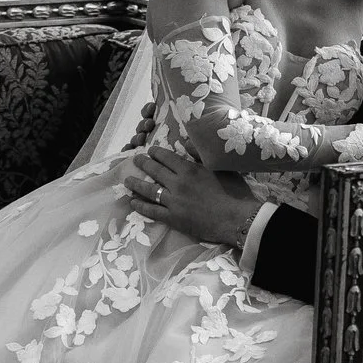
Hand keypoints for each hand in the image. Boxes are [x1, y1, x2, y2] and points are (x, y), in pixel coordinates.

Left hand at [119, 149, 263, 248]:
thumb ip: (202, 156)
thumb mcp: (221, 168)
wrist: (235, 219)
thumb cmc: (233, 192)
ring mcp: (173, 201)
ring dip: (136, 184)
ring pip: (149, 190)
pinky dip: (141, 206)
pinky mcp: (173, 218)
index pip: (167, 157)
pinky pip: (152, 211)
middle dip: (143, 163)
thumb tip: (186, 143)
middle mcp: (178, 183)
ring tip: (127, 181)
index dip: (156, 153)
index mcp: (189, 169)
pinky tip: (133, 202)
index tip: (150, 151)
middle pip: (155, 171)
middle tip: (135, 160)